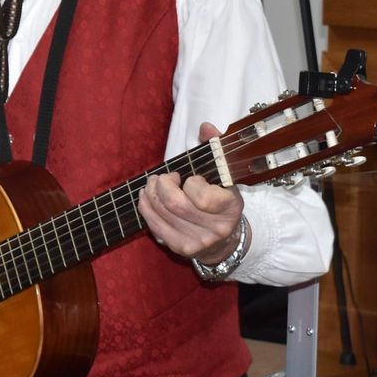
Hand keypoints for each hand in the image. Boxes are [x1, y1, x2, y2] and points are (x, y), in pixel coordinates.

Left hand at [137, 122, 245, 260]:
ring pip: (162, 213)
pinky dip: (146, 207)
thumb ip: (215, 148)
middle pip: (175, 203)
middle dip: (162, 184)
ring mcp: (198, 241)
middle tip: (163, 177)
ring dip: (150, 193)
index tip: (189, 178)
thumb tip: (205, 127)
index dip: (190, 182)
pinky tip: (146, 197)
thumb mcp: (224, 175)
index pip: (201, 195)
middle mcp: (216, 228)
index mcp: (231, 207)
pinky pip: (155, 225)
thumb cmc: (219, 199)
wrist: (224, 240)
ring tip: (153, 184)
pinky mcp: (181, 249)